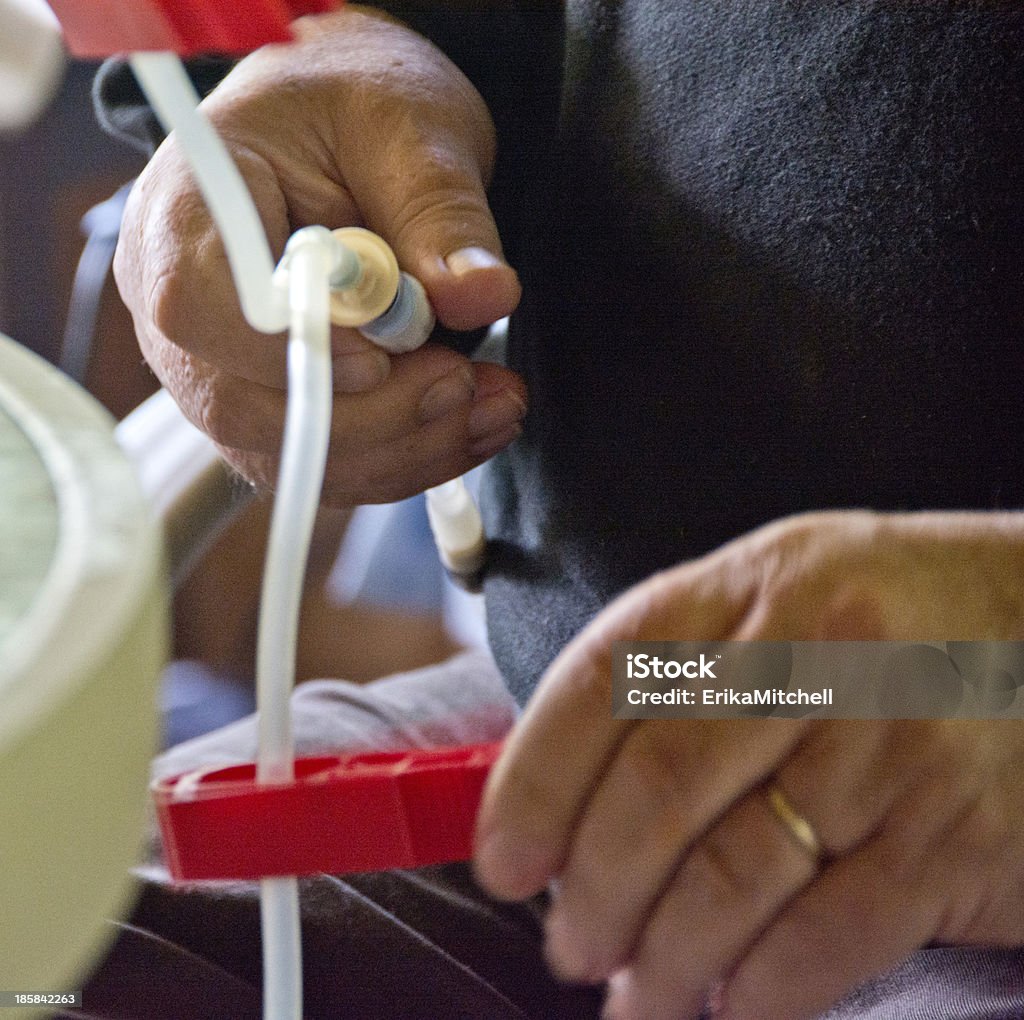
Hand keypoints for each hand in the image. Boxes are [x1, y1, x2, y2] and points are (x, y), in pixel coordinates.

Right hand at [114, 6, 525, 503]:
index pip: (196, 307)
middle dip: (374, 418)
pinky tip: (474, 423)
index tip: (384, 354)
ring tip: (496, 404)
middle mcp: (183, 307)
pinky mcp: (274, 409)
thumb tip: (482, 294)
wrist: (342, 133)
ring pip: (295, 456)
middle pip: (246, 408)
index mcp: (186, 210)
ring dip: (407, 448)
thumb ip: (438, 210)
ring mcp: (222, 371)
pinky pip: (329, 465)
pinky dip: (409, 457)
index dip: (289, 351)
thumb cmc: (354, 108)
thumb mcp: (408, 129)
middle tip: (467, 383)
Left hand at [474, 510, 1023, 1018]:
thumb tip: (567, 792)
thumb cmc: (889, 616)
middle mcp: (815, 654)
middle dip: (594, 889)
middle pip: (660, 790)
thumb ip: (677, 671)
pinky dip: (764, 991)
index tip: (502, 860)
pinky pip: (830, 934)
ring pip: (735, 875)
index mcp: (748, 588)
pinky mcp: (954, 832)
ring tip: (635, 995)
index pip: (606, 681)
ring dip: (665, 959)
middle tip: (568, 944)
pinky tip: (731, 1006)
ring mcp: (890, 743)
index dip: (534, 780)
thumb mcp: (778, 596)